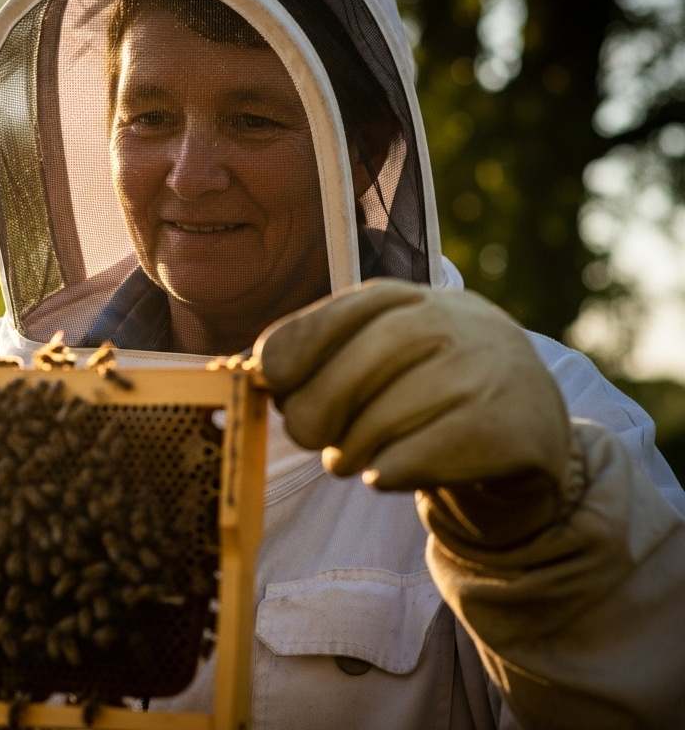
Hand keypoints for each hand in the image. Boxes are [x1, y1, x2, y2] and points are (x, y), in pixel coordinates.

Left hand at [253, 280, 577, 547]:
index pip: (344, 312)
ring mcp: (492, 370)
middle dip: (319, 407)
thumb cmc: (423, 394)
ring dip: (353, 449)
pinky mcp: (516, 426)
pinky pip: (425, 455)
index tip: (269, 378)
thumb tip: (249, 375)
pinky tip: (387, 473)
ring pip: (390, 416)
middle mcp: (457, 322)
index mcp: (412, 299)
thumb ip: (320, 361)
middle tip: (309, 436)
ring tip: (351, 458)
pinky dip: (390, 472)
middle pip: (365, 363)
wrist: (524, 430)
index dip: (297, 346)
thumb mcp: (375, 360)